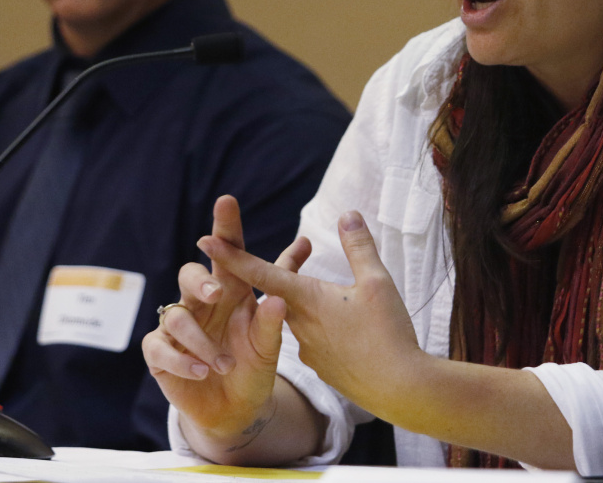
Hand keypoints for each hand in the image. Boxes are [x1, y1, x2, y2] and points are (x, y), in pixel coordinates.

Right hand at [141, 195, 311, 444]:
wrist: (238, 407)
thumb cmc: (253, 360)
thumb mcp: (272, 330)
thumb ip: (284, 291)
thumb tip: (304, 243)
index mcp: (229, 288)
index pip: (226, 251)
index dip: (226, 226)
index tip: (228, 201)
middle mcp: (200, 301)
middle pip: (189, 273)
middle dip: (201, 281)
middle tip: (217, 292)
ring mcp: (177, 325)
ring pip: (176, 316)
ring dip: (201, 341)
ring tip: (223, 363)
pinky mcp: (160, 353)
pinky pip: (159, 347)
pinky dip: (182, 360)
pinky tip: (201, 372)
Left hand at [201, 209, 424, 420]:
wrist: (399, 389)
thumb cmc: (387, 332)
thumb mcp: (376, 281)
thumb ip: (358, 245)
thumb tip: (348, 214)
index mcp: (305, 300)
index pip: (259, 273)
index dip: (231, 255)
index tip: (203, 240)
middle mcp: (299, 325)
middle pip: (282, 291)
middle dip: (289, 271)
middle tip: (302, 249)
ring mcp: (309, 350)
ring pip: (301, 316)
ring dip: (312, 302)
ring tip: (342, 296)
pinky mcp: (323, 367)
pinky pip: (317, 339)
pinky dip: (328, 328)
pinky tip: (350, 330)